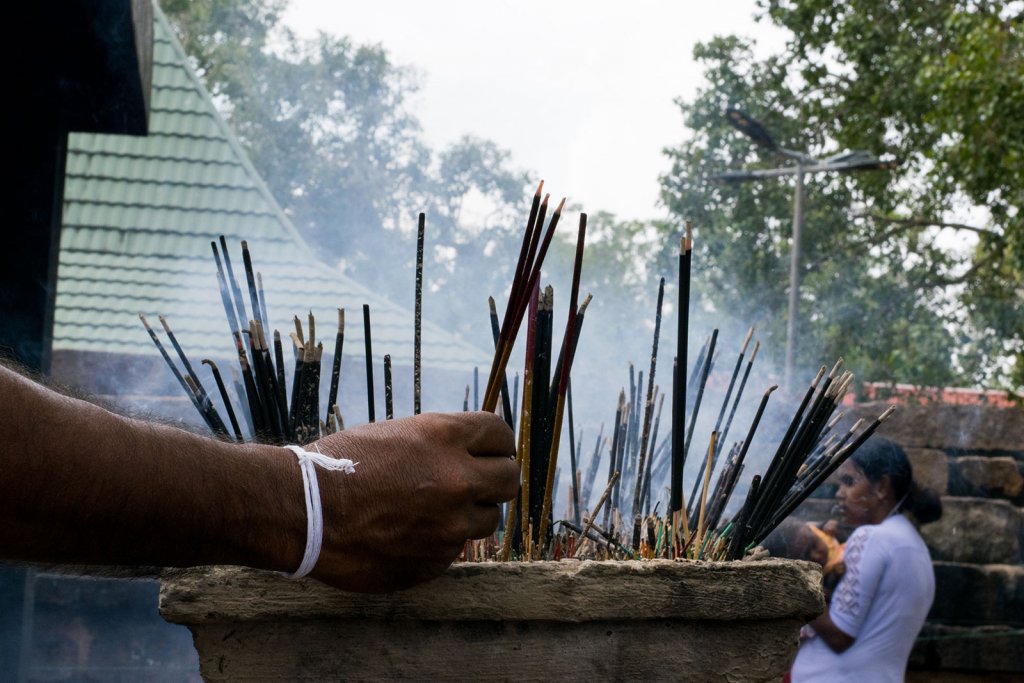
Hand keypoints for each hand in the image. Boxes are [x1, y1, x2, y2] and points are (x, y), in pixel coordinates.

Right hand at [306, 411, 517, 591]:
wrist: (301, 511)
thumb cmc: (339, 465)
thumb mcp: (396, 434)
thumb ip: (440, 445)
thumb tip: (472, 454)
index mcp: (444, 437)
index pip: (501, 435)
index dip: (497, 443)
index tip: (491, 451)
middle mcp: (457, 479)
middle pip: (509, 479)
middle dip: (496, 479)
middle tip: (478, 482)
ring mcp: (449, 525)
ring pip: (487, 520)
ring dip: (468, 514)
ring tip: (432, 510)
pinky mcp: (436, 560)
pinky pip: (453, 549)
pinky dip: (437, 542)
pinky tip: (405, 533)